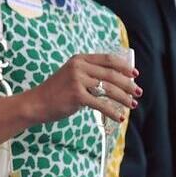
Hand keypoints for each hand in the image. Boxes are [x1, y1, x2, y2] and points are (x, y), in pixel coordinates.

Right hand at [23, 54, 140, 123]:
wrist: (37, 103)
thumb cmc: (57, 92)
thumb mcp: (72, 75)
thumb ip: (89, 74)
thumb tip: (114, 81)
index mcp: (80, 59)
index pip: (108, 59)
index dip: (124, 66)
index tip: (135, 74)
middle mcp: (79, 67)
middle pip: (111, 74)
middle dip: (128, 84)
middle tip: (138, 92)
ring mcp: (77, 80)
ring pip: (109, 89)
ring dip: (124, 98)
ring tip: (133, 104)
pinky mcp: (77, 95)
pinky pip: (101, 104)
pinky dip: (113, 112)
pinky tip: (119, 117)